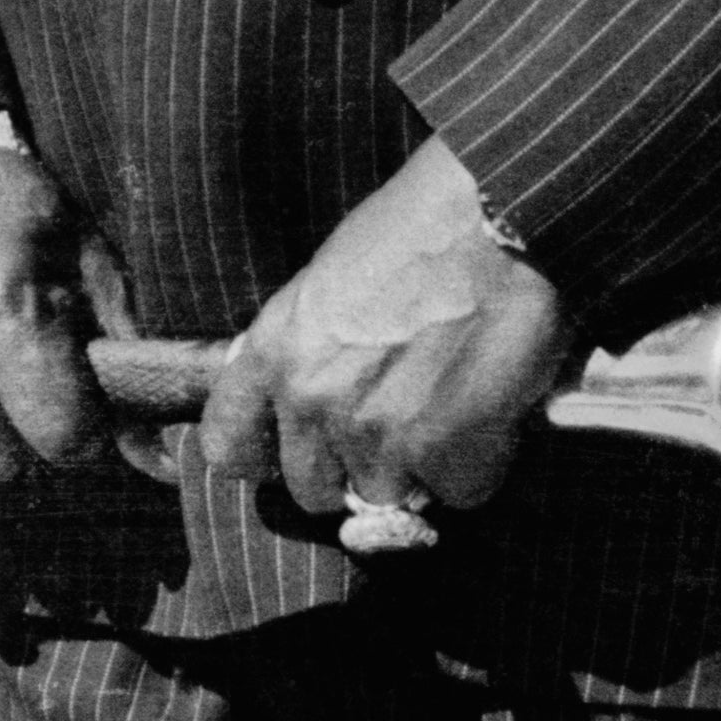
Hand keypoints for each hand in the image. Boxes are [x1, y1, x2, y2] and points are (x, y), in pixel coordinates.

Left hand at [198, 139, 576, 528]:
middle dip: (352, 470)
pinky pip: (457, 494)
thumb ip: (304, 351)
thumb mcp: (324, 285)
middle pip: (312, 491)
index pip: (227, 446)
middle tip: (393, 427)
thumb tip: (302, 405)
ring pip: (387, 497)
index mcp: (274, 351)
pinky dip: (478, 465)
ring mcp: (376, 432)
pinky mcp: (444, 453)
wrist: (493, 222)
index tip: (290, 452)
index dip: (261, 458)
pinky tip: (487, 413)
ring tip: (446, 406)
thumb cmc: (414, 236)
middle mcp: (312, 399)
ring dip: (420, 468)